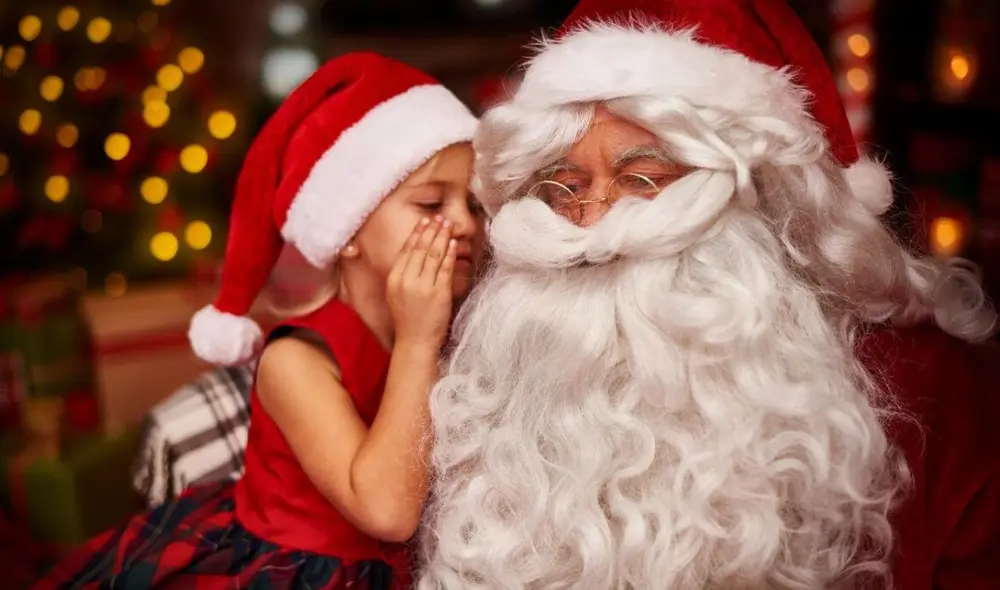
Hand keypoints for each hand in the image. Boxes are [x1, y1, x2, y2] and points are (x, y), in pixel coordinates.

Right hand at [386, 216, 456, 348]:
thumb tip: (414, 253)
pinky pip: (445, 268)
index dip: (416, 233)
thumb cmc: (408, 319)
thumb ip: (403, 274)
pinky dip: (449, 253)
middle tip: (439, 217)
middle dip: (431, 230)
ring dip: (441, 237)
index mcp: (394, 279)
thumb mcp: (396, 294)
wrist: (415, 342)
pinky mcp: (438, 294)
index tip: (424, 221)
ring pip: (433, 255)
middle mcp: (406, 280)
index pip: (406, 250)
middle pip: (420, 249)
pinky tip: (452, 243)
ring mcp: (423, 287)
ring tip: (447, 225)